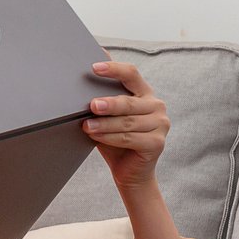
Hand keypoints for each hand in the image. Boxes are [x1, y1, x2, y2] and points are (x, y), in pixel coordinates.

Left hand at [84, 58, 168, 192]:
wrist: (130, 171)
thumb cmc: (117, 140)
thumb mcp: (108, 117)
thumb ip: (101, 99)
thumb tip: (78, 84)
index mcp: (145, 93)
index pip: (131, 74)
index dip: (114, 69)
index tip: (94, 67)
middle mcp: (156, 106)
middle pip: (129, 102)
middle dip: (108, 104)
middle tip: (91, 105)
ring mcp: (160, 124)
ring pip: (127, 122)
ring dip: (105, 124)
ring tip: (87, 125)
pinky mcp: (157, 142)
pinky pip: (129, 138)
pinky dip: (110, 137)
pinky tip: (96, 136)